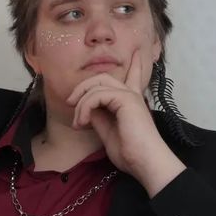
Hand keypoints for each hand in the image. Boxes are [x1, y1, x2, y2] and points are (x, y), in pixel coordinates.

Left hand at [66, 49, 184, 195]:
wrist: (145, 163)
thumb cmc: (130, 154)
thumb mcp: (107, 132)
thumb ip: (98, 117)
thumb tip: (86, 109)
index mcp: (131, 102)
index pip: (132, 78)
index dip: (135, 66)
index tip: (137, 53)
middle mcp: (132, 95)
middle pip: (102, 78)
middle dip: (83, 88)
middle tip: (70, 103)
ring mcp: (130, 96)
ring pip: (97, 84)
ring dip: (81, 103)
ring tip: (78, 122)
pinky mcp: (126, 100)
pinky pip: (97, 95)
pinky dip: (85, 107)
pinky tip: (84, 122)